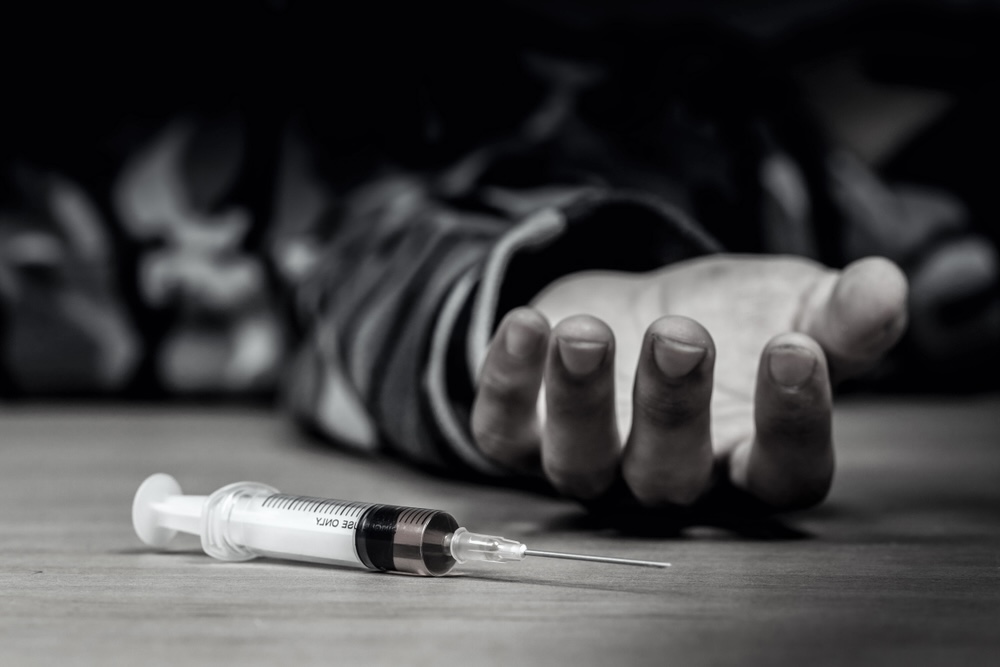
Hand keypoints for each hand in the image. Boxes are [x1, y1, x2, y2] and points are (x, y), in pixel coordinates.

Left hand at [471, 255, 907, 510]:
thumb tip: (885, 287)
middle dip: (673, 410)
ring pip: (580, 464)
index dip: (793, 424)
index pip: (782, 474)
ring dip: (581, 400)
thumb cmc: (729, 320)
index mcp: (746, 456)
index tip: (796, 349)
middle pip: (670, 477)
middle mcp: (666, 475)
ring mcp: (590, 460)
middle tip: (681, 337)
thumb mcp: (792, 305)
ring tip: (587, 332)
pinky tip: (526, 324)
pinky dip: (507, 381)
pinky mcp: (522, 434)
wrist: (638, 307)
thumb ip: (842, 312)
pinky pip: (504, 429)